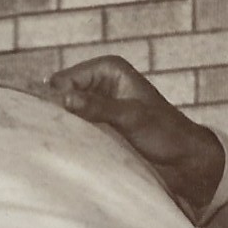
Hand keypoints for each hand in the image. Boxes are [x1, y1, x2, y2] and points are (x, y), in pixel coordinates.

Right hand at [46, 56, 226, 207]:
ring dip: (61, 127)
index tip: (42, 121)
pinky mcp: (100, 123)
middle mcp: (100, 82)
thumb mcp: (131, 118)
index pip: (65, 80)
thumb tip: (63, 100)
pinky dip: (70, 136)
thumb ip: (98, 108)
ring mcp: (98, 103)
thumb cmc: (164, 133)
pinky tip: (63, 148)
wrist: (185, 159)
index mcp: (108, 68)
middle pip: (62, 94)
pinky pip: (75, 126)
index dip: (52, 99)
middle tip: (42, 134)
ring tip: (49, 143)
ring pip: (66, 112)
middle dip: (54, 112)